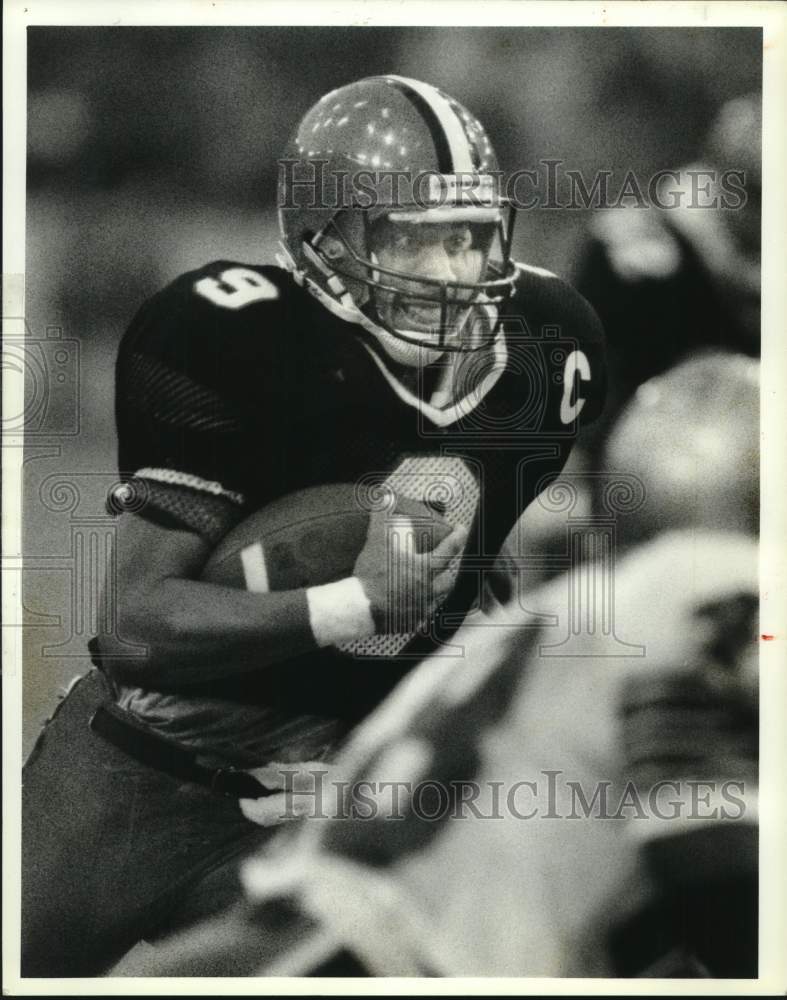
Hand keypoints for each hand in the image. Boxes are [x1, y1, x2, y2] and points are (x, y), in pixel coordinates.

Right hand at [353, 495, 467, 632]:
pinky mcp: (411, 623)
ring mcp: (421, 609)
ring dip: (437, 591)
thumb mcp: (376, 541)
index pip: (450, 549)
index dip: (458, 536)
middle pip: (449, 579)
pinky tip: (416, 610)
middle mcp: (428, 590)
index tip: (461, 530)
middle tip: (444, 564)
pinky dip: (421, 612)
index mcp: (425, 569)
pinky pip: (422, 618)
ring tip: (431, 586)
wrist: (360, 607)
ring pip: (437, 600)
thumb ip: (381, 517)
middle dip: (450, 570)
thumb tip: (385, 496)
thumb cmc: (372, 576)